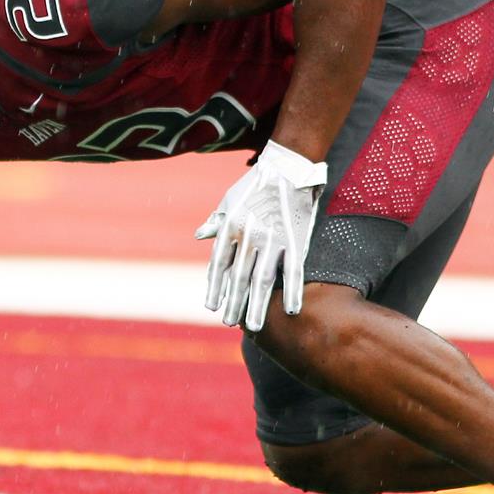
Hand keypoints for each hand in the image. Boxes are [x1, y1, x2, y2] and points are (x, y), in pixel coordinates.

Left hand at [195, 141, 328, 330]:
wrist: (287, 166)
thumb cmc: (255, 184)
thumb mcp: (228, 199)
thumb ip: (215, 221)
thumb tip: (198, 235)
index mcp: (230, 227)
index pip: (218, 264)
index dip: (215, 287)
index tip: (211, 306)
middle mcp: (248, 236)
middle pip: (238, 277)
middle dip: (233, 303)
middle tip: (229, 324)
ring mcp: (273, 239)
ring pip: (263, 280)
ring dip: (257, 305)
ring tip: (253, 327)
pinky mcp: (296, 239)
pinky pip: (294, 270)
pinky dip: (293, 291)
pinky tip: (290, 310)